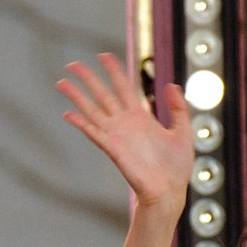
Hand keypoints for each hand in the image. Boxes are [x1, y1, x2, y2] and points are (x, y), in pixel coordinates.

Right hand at [57, 54, 193, 211]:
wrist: (170, 191)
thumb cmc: (177, 167)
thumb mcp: (184, 131)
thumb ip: (178, 107)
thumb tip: (171, 84)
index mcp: (141, 117)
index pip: (124, 87)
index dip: (114, 71)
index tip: (103, 55)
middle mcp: (125, 124)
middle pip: (102, 94)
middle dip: (88, 79)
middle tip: (72, 64)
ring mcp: (117, 136)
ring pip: (92, 110)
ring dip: (76, 97)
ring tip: (62, 84)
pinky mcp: (113, 150)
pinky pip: (94, 133)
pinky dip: (81, 123)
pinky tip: (68, 114)